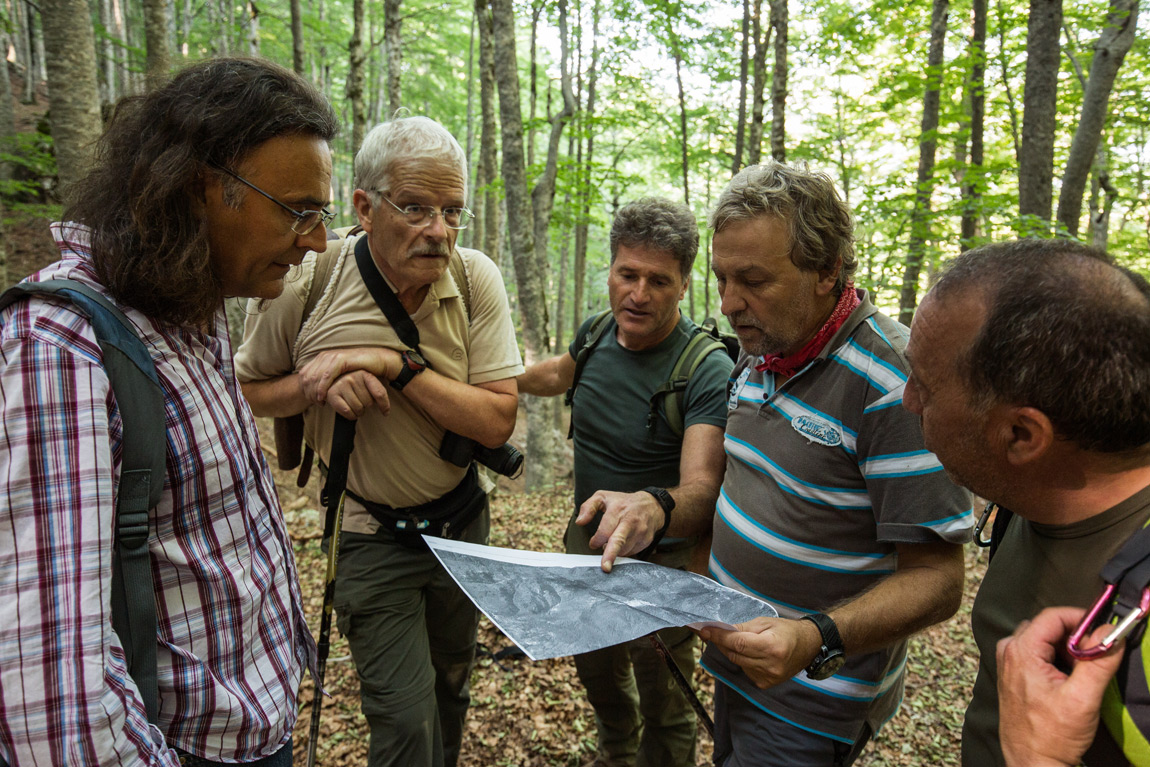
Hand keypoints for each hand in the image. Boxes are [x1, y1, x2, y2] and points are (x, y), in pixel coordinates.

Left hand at [298, 347, 401, 403]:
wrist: (377, 360)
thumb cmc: (360, 369)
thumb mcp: (340, 374)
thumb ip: (328, 378)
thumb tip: (314, 389)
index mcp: (322, 358)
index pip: (305, 374)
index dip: (305, 389)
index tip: (311, 401)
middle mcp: (325, 355)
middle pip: (307, 376)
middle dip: (308, 392)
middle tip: (315, 404)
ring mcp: (333, 356)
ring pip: (315, 376)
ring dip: (314, 392)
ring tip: (319, 402)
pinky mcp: (341, 359)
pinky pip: (327, 375)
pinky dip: (323, 387)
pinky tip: (323, 396)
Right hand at [324, 370, 390, 419]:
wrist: (332, 381)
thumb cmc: (354, 385)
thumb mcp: (367, 384)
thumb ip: (378, 392)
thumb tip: (386, 412)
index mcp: (364, 373)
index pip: (379, 393)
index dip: (384, 405)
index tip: (386, 413)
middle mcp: (352, 376)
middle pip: (369, 403)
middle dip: (366, 406)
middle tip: (360, 402)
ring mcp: (341, 384)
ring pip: (358, 408)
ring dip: (358, 412)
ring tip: (354, 406)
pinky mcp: (332, 393)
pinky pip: (347, 411)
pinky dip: (350, 415)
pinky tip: (348, 411)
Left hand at [577, 490, 665, 572]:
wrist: (651, 505)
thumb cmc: (623, 502)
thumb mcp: (602, 497)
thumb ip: (588, 507)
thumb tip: (579, 522)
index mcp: (617, 509)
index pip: (604, 530)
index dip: (597, 540)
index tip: (593, 543)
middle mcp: (630, 521)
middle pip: (619, 541)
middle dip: (611, 555)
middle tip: (605, 567)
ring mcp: (640, 531)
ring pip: (624, 550)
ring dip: (614, 551)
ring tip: (612, 541)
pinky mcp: (646, 540)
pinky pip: (632, 552)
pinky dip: (624, 551)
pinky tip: (623, 542)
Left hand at [697, 616, 821, 688]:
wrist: (808, 646)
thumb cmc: (786, 630)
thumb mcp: (764, 622)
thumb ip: (741, 628)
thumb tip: (717, 629)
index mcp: (771, 647)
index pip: (737, 643)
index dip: (718, 636)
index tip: (703, 629)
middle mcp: (770, 666)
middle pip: (734, 654)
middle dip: (721, 642)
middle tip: (711, 631)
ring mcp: (768, 678)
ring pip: (737, 662)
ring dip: (732, 651)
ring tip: (738, 640)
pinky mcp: (765, 684)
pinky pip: (744, 670)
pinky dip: (742, 660)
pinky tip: (750, 653)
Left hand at [996, 606, 1124, 766]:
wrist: (1033, 763)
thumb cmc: (1052, 735)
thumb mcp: (1083, 699)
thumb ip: (1098, 662)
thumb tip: (1111, 633)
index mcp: (1020, 651)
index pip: (1052, 616)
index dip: (1081, 619)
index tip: (1103, 631)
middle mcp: (1009, 651)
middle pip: (1047, 626)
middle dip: (1074, 637)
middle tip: (1094, 657)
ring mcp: (1009, 663)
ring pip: (1044, 639)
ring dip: (1066, 650)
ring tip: (1080, 674)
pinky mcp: (1014, 674)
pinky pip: (1038, 653)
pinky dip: (1056, 660)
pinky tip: (1068, 681)